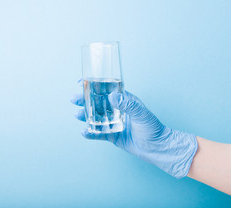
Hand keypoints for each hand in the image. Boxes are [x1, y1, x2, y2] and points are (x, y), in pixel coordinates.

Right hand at [71, 88, 197, 178]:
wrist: (157, 148)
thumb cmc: (152, 128)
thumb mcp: (141, 114)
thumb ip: (128, 105)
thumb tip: (112, 96)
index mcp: (124, 101)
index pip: (107, 90)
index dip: (94, 85)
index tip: (83, 82)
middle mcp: (116, 110)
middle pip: (97, 103)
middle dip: (85, 100)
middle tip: (74, 99)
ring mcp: (113, 122)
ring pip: (95, 117)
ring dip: (85, 115)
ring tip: (77, 115)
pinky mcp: (112, 135)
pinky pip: (98, 133)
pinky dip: (91, 133)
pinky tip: (84, 132)